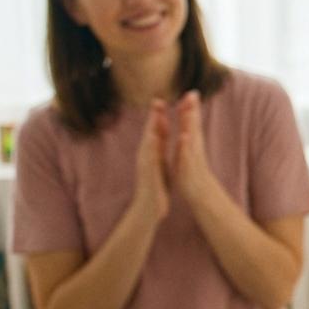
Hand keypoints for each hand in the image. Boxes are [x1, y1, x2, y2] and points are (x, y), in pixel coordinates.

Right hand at [132, 99, 169, 219]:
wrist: (149, 208)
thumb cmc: (156, 185)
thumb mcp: (160, 162)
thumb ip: (159, 148)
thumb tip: (159, 135)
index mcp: (152, 153)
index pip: (156, 132)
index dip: (159, 116)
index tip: (163, 101)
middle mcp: (146, 156)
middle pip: (149, 133)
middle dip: (153, 117)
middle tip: (157, 100)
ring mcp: (145, 165)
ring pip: (148, 144)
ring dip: (151, 129)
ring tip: (155, 115)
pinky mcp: (147, 174)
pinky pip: (150, 159)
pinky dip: (152, 148)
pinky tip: (154, 139)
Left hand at [172, 90, 217, 201]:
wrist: (201, 194)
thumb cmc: (195, 174)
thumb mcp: (191, 153)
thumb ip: (191, 139)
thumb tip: (190, 127)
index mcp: (193, 143)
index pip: (193, 122)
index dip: (192, 107)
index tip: (191, 92)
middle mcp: (196, 147)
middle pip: (194, 125)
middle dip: (193, 109)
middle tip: (192, 93)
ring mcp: (193, 156)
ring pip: (192, 137)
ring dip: (190, 124)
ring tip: (189, 110)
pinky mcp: (189, 167)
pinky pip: (187, 154)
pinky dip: (186, 145)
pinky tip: (184, 137)